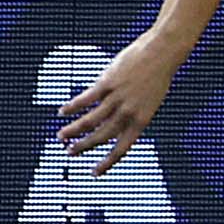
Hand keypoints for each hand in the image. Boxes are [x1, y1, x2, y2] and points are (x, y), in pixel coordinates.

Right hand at [55, 32, 183, 176]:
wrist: (163, 52)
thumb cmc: (157, 75)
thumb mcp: (150, 100)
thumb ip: (133, 113)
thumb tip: (114, 123)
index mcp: (142, 119)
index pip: (122, 148)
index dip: (107, 162)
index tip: (94, 172)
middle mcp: (129, 112)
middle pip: (101, 136)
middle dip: (84, 147)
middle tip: (70, 153)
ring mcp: (117, 97)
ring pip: (89, 120)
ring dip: (73, 130)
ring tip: (60, 136)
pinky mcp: (107, 83)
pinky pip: (85, 99)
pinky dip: (72, 107)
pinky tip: (63, 112)